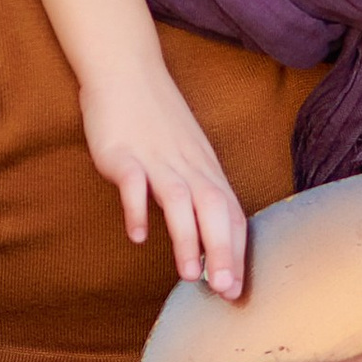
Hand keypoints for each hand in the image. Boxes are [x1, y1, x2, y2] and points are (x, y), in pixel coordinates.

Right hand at [81, 58, 249, 296]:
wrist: (125, 69)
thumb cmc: (156, 118)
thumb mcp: (186, 154)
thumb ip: (195, 191)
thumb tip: (204, 236)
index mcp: (204, 168)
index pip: (230, 212)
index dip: (235, 251)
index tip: (237, 290)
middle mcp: (187, 164)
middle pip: (213, 209)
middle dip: (222, 252)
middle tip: (226, 292)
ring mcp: (155, 157)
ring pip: (179, 199)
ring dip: (187, 237)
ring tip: (189, 275)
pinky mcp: (123, 152)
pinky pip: (133, 182)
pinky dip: (137, 208)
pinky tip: (137, 235)